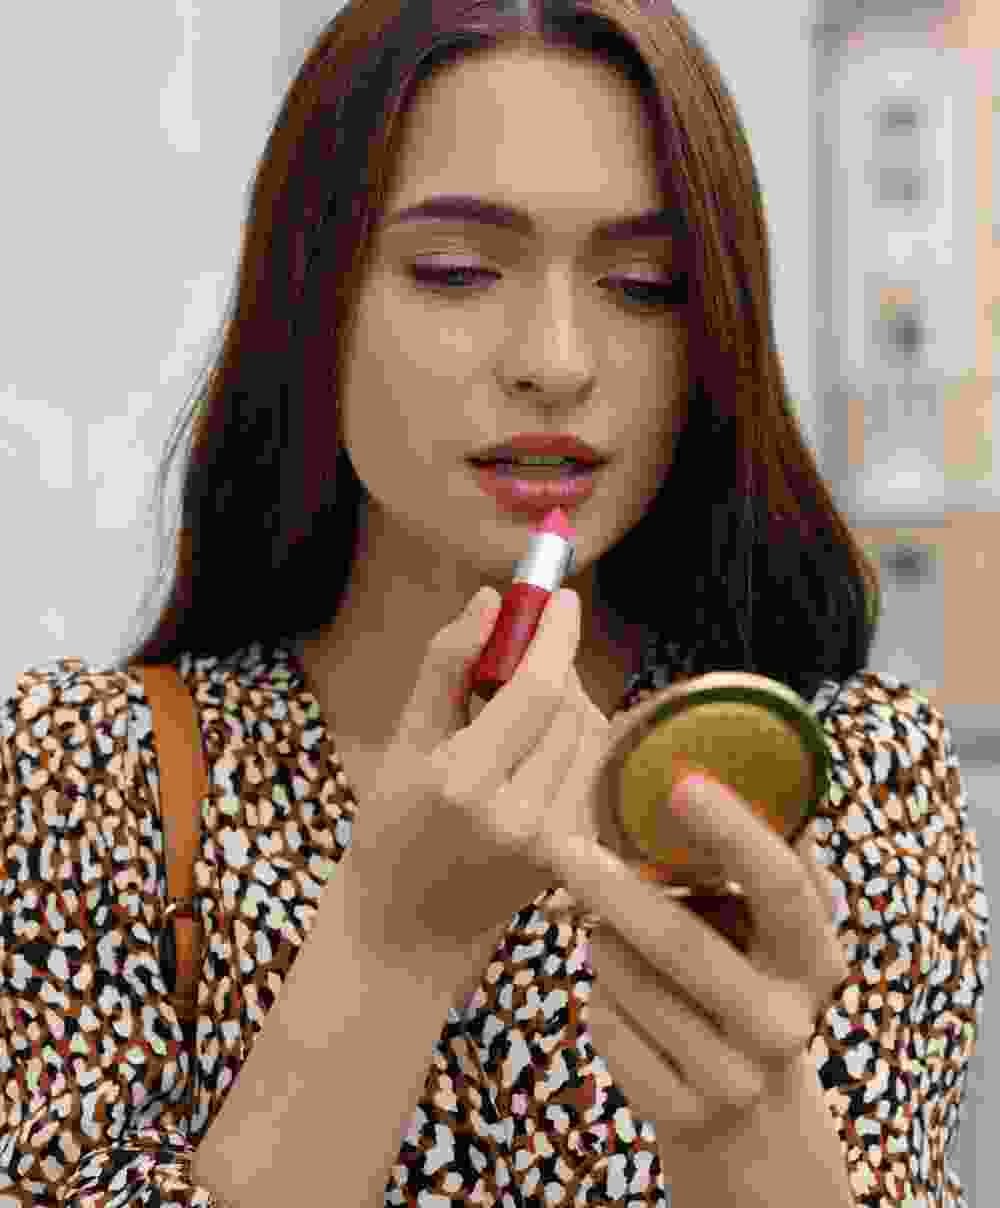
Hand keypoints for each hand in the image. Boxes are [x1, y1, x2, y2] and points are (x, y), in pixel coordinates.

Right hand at [345, 586, 589, 966]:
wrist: (410, 932)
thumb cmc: (392, 829)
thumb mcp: (403, 743)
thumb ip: (445, 667)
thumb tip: (489, 600)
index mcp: (464, 782)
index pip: (538, 690)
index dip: (555, 635)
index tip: (559, 595)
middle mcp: (518, 816)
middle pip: (574, 710)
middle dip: (559, 667)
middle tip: (529, 652)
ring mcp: (554, 845)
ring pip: (593, 739)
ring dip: (572, 703)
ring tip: (526, 706)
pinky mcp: (575, 859)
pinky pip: (595, 774)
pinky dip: (577, 743)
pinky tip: (540, 748)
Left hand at [536, 682, 850, 1150]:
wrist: (752, 1123)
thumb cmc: (745, 989)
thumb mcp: (767, 936)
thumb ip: (745, 869)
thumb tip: (700, 761)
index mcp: (815, 958)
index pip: (782, 884)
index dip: (733, 830)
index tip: (680, 782)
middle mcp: (784, 1022)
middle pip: (681, 943)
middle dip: (613, 890)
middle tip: (562, 844)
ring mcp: (735, 1077)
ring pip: (627, 982)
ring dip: (601, 940)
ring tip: (606, 927)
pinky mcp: (682, 1114)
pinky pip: (607, 1025)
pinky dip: (598, 996)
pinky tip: (620, 995)